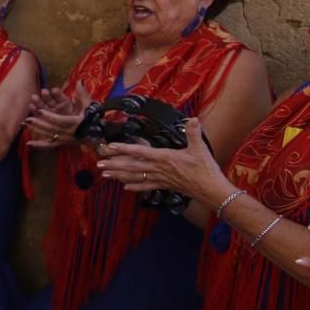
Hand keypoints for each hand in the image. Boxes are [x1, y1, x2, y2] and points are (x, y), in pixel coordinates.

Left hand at [23, 82, 90, 147]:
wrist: (97, 135)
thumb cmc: (92, 118)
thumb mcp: (89, 106)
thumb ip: (83, 94)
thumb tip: (79, 81)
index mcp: (75, 123)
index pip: (60, 120)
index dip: (49, 116)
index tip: (39, 110)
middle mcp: (68, 132)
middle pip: (51, 128)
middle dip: (39, 123)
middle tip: (27, 118)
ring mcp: (64, 139)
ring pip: (48, 135)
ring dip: (36, 130)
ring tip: (25, 124)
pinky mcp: (62, 143)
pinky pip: (49, 145)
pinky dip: (39, 145)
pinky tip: (28, 144)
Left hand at [94, 117, 226, 200]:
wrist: (211, 190)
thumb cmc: (205, 169)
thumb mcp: (199, 148)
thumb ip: (193, 132)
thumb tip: (193, 119)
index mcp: (164, 158)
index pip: (140, 152)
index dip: (124, 149)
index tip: (111, 147)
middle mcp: (158, 169)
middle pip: (132, 166)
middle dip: (114, 165)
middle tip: (98, 164)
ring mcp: (160, 179)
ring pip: (135, 177)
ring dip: (119, 176)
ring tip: (104, 175)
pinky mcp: (164, 186)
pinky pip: (146, 187)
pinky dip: (135, 187)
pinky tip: (125, 188)